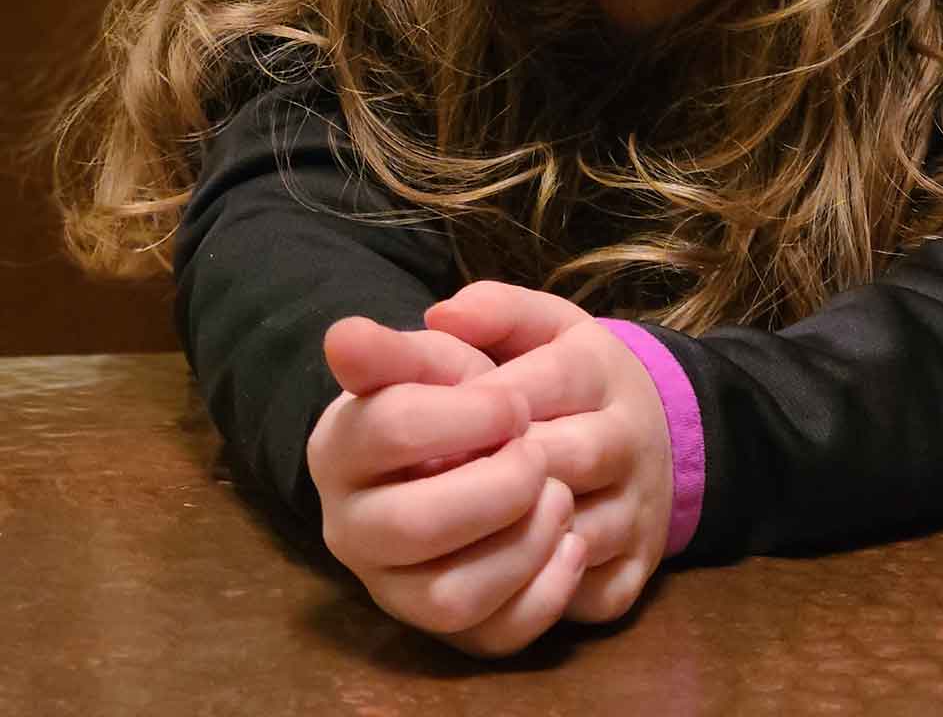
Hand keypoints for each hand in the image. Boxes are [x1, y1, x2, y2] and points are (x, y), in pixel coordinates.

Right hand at [307, 316, 587, 656]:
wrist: (476, 448)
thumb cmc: (455, 395)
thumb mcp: (436, 356)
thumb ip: (399, 346)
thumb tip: (344, 337)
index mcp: (340, 448)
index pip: (389, 428)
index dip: (466, 415)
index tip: (514, 401)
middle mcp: (351, 529)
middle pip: (411, 526)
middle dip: (495, 488)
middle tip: (537, 454)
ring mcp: (394, 588)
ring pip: (449, 598)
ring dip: (522, 545)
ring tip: (558, 496)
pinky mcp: (446, 631)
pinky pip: (490, 638)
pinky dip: (544, 595)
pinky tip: (570, 544)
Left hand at [426, 282, 673, 624]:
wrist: (653, 431)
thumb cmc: (569, 376)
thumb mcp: (542, 325)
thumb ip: (492, 310)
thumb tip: (439, 314)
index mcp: (601, 369)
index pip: (544, 381)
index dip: (478, 403)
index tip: (420, 417)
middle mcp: (631, 438)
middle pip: (566, 457)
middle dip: (492, 471)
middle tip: (427, 481)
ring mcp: (638, 509)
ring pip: (578, 532)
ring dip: (511, 536)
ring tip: (448, 532)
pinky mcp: (637, 571)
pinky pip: (589, 596)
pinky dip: (540, 594)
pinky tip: (491, 578)